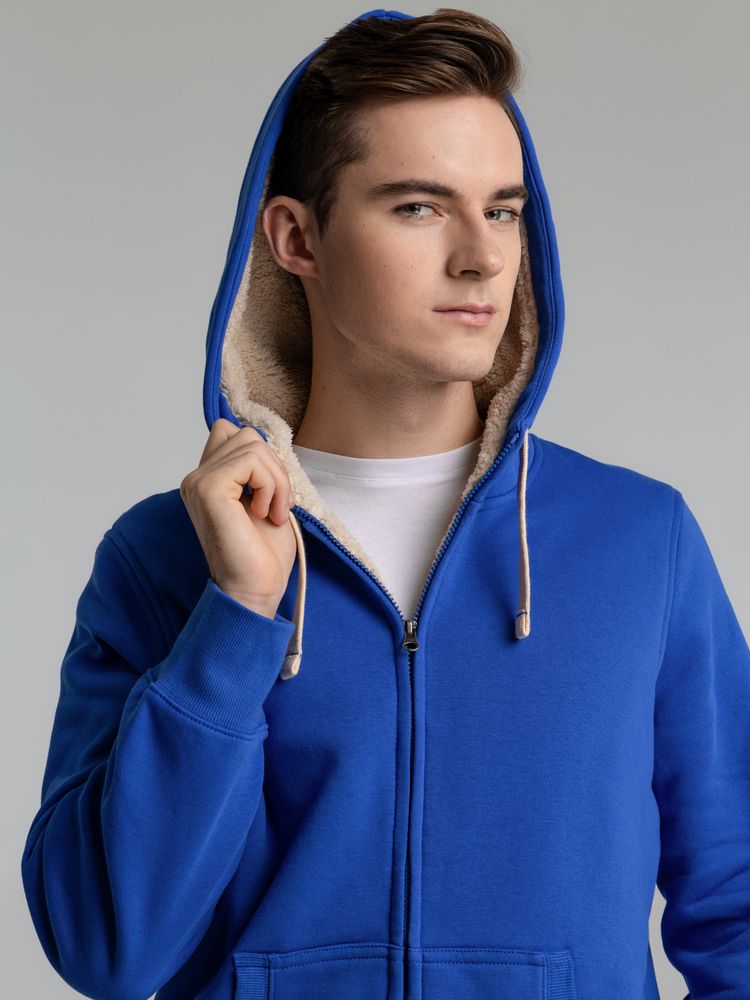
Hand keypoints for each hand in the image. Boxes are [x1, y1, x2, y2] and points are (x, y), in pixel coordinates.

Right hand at [180, 419, 297, 617]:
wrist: (256, 589)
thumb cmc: (263, 553)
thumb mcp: (266, 498)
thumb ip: (258, 468)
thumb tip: (264, 442)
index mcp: (208, 480)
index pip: (229, 431)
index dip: (261, 455)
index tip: (272, 491)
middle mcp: (197, 478)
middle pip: (245, 434)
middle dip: (275, 467)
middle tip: (280, 504)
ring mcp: (198, 481)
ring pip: (251, 444)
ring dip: (276, 478)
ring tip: (274, 511)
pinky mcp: (207, 487)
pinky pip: (250, 461)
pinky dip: (270, 485)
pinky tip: (265, 513)